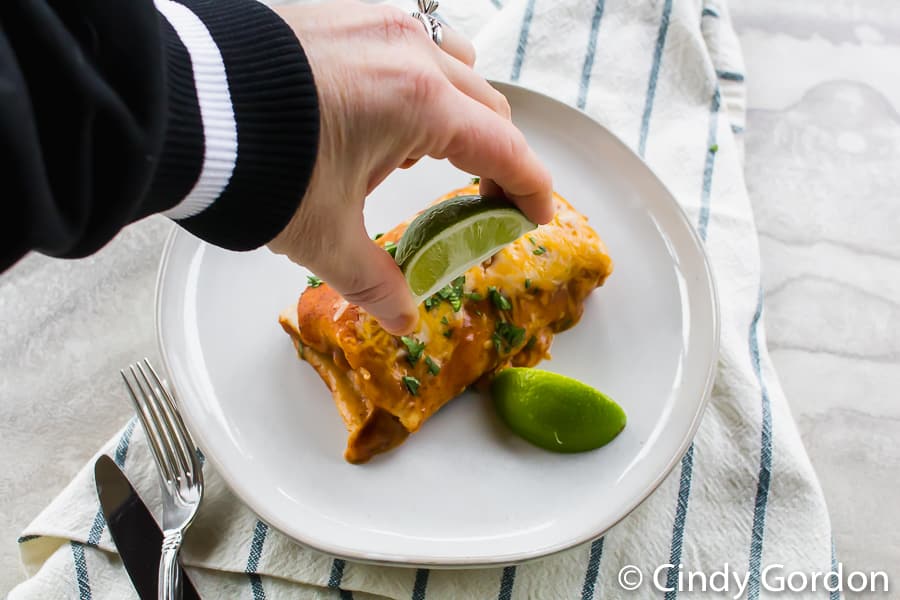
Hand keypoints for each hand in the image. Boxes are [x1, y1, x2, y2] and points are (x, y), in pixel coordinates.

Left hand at [268, 0, 552, 334]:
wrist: (177, 103)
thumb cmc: (256, 164)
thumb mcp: (323, 234)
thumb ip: (374, 280)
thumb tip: (404, 319)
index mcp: (421, 103)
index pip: (505, 148)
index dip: (530, 188)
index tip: (535, 214)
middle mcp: (409, 52)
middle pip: (486, 107)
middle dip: (493, 156)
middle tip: (479, 198)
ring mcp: (375, 21)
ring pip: (450, 65)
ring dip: (452, 113)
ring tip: (408, 154)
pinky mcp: (340, 11)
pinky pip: (404, 42)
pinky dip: (410, 81)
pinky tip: (368, 114)